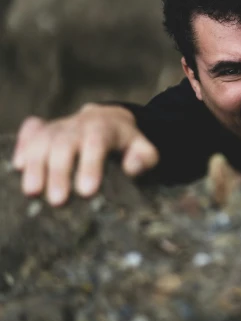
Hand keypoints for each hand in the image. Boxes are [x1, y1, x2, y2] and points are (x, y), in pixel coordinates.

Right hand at [12, 104, 158, 205]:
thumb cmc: (126, 143)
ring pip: (43, 140)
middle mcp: (78, 125)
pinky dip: (22, 146)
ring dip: (35, 164)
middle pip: (64, 144)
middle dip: (59, 172)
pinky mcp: (44, 130)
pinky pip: (30, 133)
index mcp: (104, 128)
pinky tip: (17, 165)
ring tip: (32, 191)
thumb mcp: (144, 148)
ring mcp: (59, 126)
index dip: (90, 165)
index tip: (87, 191)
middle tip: (58, 200)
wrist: (107, 119)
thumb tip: (132, 167)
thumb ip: (144, 158)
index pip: (96, 143)